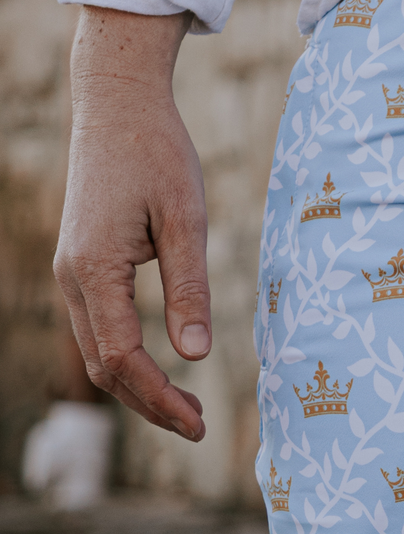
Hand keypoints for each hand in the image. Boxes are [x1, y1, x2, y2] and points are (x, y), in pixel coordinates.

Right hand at [53, 6, 209, 440]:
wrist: (117, 105)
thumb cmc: (157, 154)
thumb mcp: (186, 219)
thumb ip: (190, 288)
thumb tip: (196, 354)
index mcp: (95, 269)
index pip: (125, 357)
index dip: (161, 399)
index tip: (201, 425)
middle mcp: (74, 278)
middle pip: (105, 367)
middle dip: (151, 405)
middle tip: (200, 428)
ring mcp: (74, 273)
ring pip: (99, 353)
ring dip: (140, 388)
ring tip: (188, 411)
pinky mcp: (84, 266)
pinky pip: (101, 330)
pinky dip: (129, 361)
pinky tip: (164, 370)